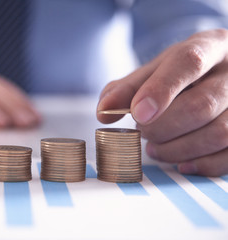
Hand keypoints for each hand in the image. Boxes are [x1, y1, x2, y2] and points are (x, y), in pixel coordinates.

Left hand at [97, 29, 227, 176]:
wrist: (216, 72)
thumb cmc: (181, 73)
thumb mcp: (155, 70)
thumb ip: (127, 88)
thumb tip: (104, 111)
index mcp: (210, 46)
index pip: (188, 62)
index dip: (161, 90)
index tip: (137, 114)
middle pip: (201, 105)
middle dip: (163, 127)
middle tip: (143, 131)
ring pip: (219, 134)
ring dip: (178, 149)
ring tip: (155, 148)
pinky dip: (201, 165)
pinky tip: (180, 163)